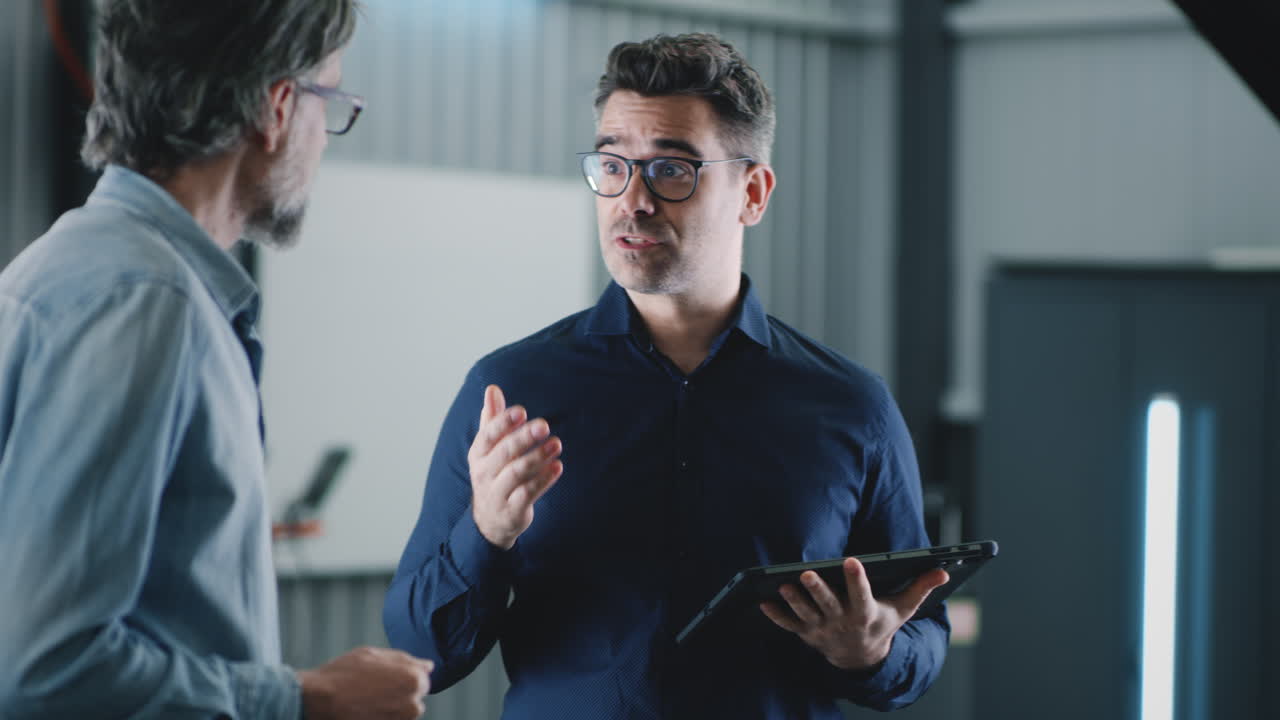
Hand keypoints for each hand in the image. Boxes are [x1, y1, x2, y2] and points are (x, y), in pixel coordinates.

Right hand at [298, 646, 433, 719]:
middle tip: (373, 689)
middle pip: (415, 697)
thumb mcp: (375, 655)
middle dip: (400, 692)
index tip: (384, 678)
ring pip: (404, 712)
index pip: (423, 679)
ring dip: (392, 707)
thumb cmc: (344, 673)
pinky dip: (383, 717)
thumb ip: (406, 660)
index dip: (403, 676)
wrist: (320, 700)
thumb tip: (428, 666)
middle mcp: (413, 703)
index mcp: (414, 679)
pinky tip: (366, 710)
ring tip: (367, 699)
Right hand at [468, 384, 562, 549]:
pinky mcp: (512, 510)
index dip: (503, 422)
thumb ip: (492, 418)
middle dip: (524, 438)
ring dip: (538, 457)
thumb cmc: (493, 474)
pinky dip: (544, 480)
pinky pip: (528, 494)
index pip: (487, 435)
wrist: (490, 520)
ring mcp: (497, 493)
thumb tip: (493, 388)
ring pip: (516, 473)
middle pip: (503, 453)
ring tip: (557, 443)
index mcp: (477, 455)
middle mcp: (483, 474)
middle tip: (544, 425)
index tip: (522, 411)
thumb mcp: (489, 448)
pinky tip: (558, 466)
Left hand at [759, 557, 948, 670]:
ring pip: (806, 614)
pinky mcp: (806, 633)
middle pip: (828, 605)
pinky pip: (789, 625)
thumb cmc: (882, 624)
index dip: (856, 578)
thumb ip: (921, 587)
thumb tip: (944, 569)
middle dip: (817, 590)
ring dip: (794, 601)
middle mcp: (842, 622)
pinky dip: (776, 616)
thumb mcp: (904, 609)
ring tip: (782, 585)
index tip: (851, 560)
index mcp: (866, 614)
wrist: (862, 659)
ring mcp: (822, 629)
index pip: (861, 595)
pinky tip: (763, 602)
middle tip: (806, 573)